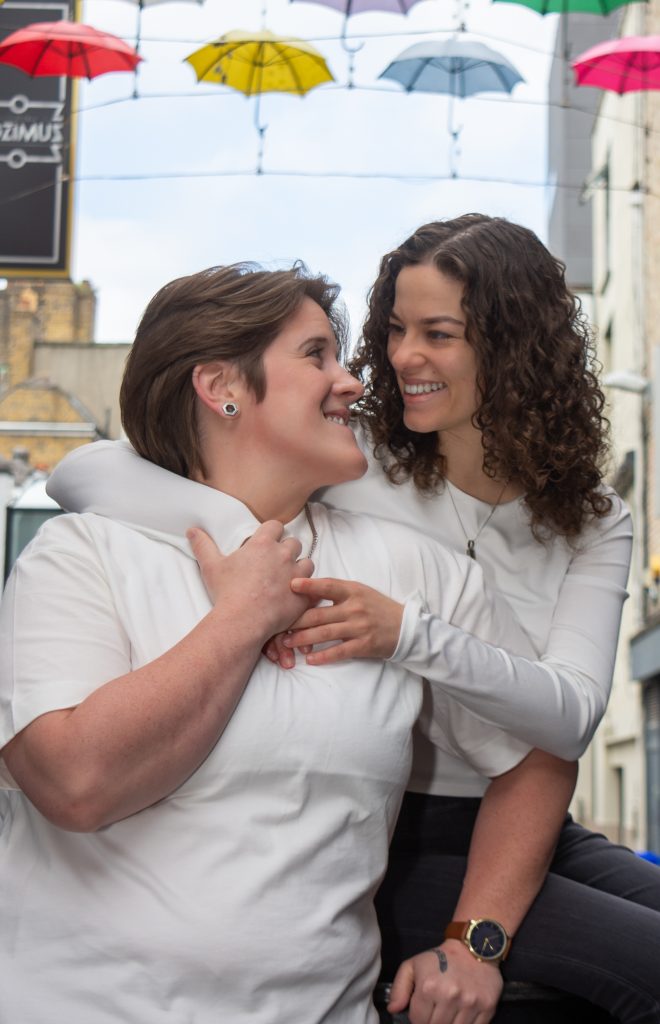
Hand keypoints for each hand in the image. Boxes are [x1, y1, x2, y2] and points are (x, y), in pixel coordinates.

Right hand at [187, 521, 313, 638]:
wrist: (242, 621)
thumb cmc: (227, 593)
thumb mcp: (211, 566)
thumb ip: (203, 545)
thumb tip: (192, 530)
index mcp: (263, 544)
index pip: (275, 526)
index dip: (272, 533)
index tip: (267, 542)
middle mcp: (283, 555)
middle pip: (294, 543)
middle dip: (287, 550)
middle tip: (275, 563)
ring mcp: (296, 575)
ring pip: (307, 563)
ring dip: (299, 568)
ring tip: (287, 579)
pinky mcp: (303, 595)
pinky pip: (312, 587)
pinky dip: (306, 590)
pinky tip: (295, 595)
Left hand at [281, 577, 403, 665]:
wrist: (405, 627)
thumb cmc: (377, 607)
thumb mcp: (359, 592)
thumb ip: (337, 592)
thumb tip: (307, 591)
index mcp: (353, 591)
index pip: (328, 586)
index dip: (309, 586)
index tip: (291, 585)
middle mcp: (354, 608)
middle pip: (319, 614)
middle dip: (296, 621)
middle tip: (278, 625)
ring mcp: (359, 627)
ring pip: (325, 633)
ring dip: (303, 639)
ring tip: (287, 642)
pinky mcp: (363, 645)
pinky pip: (339, 651)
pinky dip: (323, 656)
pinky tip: (310, 659)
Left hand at [388, 941, 502, 1023]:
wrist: (473, 946)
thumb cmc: (440, 958)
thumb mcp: (413, 965)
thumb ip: (399, 988)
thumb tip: (393, 1009)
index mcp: (429, 987)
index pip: (418, 1021)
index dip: (418, 1019)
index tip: (422, 1011)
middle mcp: (450, 997)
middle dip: (432, 1023)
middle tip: (435, 1013)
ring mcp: (470, 1004)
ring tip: (447, 1014)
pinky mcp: (487, 1007)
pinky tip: (461, 1017)